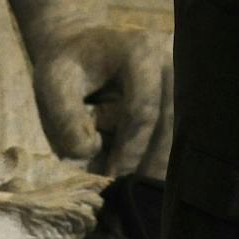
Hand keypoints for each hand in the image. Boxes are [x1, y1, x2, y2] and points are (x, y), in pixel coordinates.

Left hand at [32, 21, 171, 176]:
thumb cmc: (67, 67)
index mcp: (142, 51)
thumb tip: (90, 149)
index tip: (112, 176)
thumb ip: (65, 115)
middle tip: (127, 190)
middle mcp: (172, 62)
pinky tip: (144, 174)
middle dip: (147, 162)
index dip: (129, 149)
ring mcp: (184, 80)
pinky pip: (179, 136)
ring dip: (155, 162)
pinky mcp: (185, 97)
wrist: (84, 48)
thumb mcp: (53, 82)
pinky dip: (161, 158)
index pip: (143, 110)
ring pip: (178, 136)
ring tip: (133, 183)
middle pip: (168, 127)